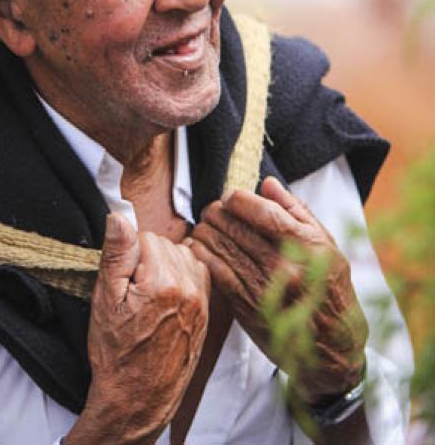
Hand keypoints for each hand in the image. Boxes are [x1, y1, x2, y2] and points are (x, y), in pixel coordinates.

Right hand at [66, 213, 209, 444]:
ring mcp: (202, 299)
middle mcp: (189, 287)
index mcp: (163, 281)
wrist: (140, 398)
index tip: (121, 278)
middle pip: (166, 244)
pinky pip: (197, 272)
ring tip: (147, 294)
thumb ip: (116, 254)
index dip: (128, 254)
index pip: (146, 236)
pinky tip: (165, 295)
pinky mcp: (207, 310)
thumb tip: (118, 216)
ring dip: (165, 265)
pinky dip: (182, 275)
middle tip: (131, 290)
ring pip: (182, 255)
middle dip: (146, 258)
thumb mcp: (105, 300)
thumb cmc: (118, 353)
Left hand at [189, 176, 367, 404]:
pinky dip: (201, 254)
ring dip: (206, 230)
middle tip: (213, 209)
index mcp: (307, 246)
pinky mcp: (247, 307)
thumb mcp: (326, 244)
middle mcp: (285, 266)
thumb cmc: (331, 288)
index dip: (238, 199)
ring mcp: (264, 288)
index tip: (231, 197)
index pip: (262, 212)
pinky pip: (216, 272)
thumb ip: (296, 210)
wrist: (332, 346)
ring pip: (221, 247)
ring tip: (204, 224)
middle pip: (236, 227)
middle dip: (217, 212)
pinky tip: (197, 244)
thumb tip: (267, 183)